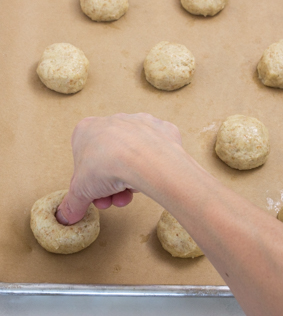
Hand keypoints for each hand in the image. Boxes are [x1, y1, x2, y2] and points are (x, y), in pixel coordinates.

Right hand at [56, 113, 181, 224]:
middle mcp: (113, 121)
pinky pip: (155, 149)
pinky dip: (151, 163)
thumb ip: (72, 203)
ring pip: (132, 155)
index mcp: (87, 130)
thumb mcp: (81, 191)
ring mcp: (139, 122)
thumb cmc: (107, 165)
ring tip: (130, 194)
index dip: (91, 184)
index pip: (85, 161)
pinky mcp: (161, 128)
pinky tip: (149, 175)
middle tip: (115, 200)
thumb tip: (67, 216)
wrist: (144, 157)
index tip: (97, 197)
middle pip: (110, 160)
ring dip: (130, 179)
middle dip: (111, 185)